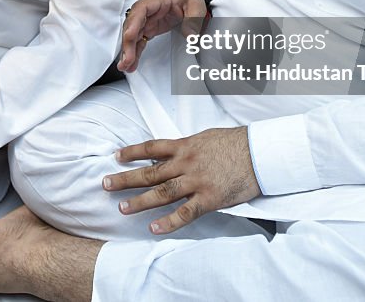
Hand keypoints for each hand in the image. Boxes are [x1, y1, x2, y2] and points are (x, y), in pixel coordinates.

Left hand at [102, 127, 260, 234]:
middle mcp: (186, 163)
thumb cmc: (235, 143)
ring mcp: (196, 181)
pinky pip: (185, 213)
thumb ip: (187, 146)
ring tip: (122, 208)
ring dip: (139, 201)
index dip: (132, 152)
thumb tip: (172, 150)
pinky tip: (153, 227)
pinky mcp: (209, 198)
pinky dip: (168, 221)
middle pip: (149, 172)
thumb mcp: (206, 137)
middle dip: (125, 178)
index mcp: (185, 145)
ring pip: (161, 192)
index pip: (151, 148)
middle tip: (105, 184)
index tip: (116, 156)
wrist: (259, 152)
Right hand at [119, 0, 206, 72]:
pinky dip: (134, 52)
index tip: (129, 37)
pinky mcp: (148, 29)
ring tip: (125, 67)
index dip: (133, 24)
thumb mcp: (195, 6)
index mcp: (155, 0)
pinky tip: (131, 64)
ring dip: (127, 51)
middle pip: (131, 26)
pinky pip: (138, 41)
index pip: (140, 11)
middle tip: (127, 61)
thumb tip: (191, 37)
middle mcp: (146, 10)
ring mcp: (145, 20)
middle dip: (127, 44)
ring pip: (132, 36)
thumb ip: (192, 21)